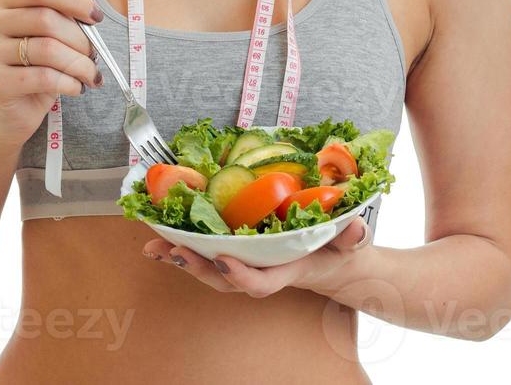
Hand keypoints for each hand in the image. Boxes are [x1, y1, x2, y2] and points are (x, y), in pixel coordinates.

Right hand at [0, 0, 104, 146]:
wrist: (11, 113)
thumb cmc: (37, 66)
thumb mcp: (57, 28)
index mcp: (5, 2)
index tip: (97, 17)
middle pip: (47, 19)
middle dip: (81, 39)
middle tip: (94, 56)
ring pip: (48, 50)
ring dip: (80, 64)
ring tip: (89, 75)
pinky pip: (43, 78)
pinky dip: (69, 83)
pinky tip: (75, 88)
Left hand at [142, 217, 371, 297]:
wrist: (332, 261)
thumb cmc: (339, 251)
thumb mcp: (351, 242)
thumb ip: (353, 237)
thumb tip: (355, 228)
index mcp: (286, 269)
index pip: (261, 283)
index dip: (241, 276)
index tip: (225, 260)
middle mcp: (261, 270)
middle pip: (223, 279)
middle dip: (197, 267)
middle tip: (174, 252)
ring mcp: (246, 264)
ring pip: (209, 269)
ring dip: (181, 258)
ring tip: (155, 247)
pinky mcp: (235, 252)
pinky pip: (206, 254)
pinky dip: (181, 247)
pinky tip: (157, 240)